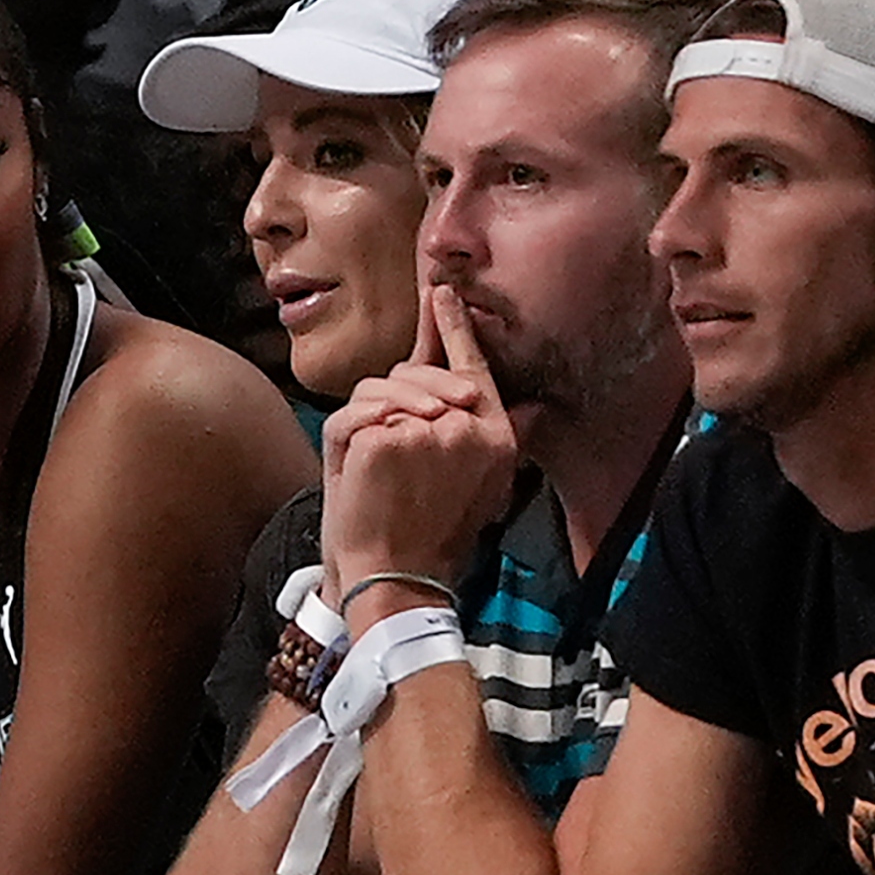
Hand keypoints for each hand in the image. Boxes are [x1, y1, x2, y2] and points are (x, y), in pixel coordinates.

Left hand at [320, 285, 516, 609]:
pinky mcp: (387, 437)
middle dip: (396, 395)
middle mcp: (470, 428)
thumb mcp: (481, 490)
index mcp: (497, 438)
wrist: (396, 581)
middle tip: (388, 444)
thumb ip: (492, 438)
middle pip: (418, 374)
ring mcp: (428, 429)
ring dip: (370, 421)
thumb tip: (525, 405)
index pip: (472, 367)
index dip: (453, 328)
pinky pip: (357, 412)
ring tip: (378, 470)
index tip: (439, 293)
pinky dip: (348, 437)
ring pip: (383, 391)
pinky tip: (360, 470)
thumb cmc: (431, 540)